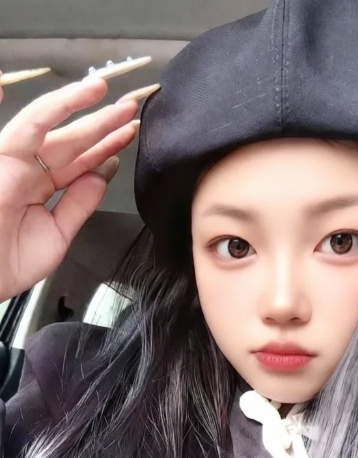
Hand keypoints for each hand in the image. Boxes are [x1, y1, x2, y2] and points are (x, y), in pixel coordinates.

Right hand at [0, 73, 140, 301]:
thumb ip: (79, 203)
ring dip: (71, 103)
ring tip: (99, 87)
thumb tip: (103, 173)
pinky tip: (10, 80)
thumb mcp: (57, 234)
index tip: (129, 132)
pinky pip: (18, 128)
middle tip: (130, 107)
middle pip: (69, 140)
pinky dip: (33, 113)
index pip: (79, 161)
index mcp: (40, 186)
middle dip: (100, 122)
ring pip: (44, 124)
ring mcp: (9, 161)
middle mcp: (26, 169)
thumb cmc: (10, 263)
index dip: (105, 146)